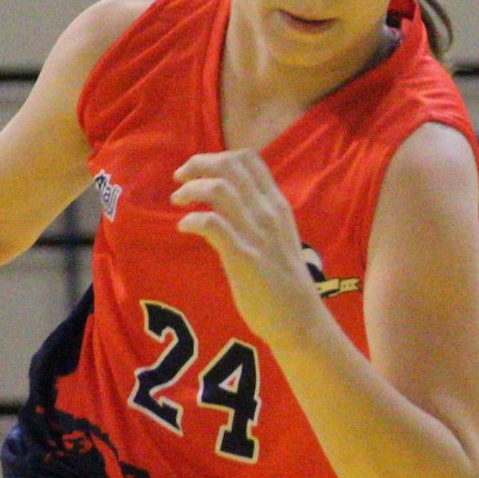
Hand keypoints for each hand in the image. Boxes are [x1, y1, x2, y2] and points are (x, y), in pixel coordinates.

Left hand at [172, 150, 323, 341]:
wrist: (301, 320)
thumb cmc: (285, 282)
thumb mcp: (278, 238)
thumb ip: (257, 217)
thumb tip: (227, 206)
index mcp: (277, 205)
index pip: (249, 159)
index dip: (218, 157)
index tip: (200, 171)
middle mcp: (269, 212)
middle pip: (229, 165)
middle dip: (198, 165)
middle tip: (180, 179)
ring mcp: (257, 233)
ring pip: (219, 188)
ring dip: (190, 189)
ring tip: (178, 201)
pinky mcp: (244, 257)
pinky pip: (212, 223)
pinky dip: (192, 219)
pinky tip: (184, 227)